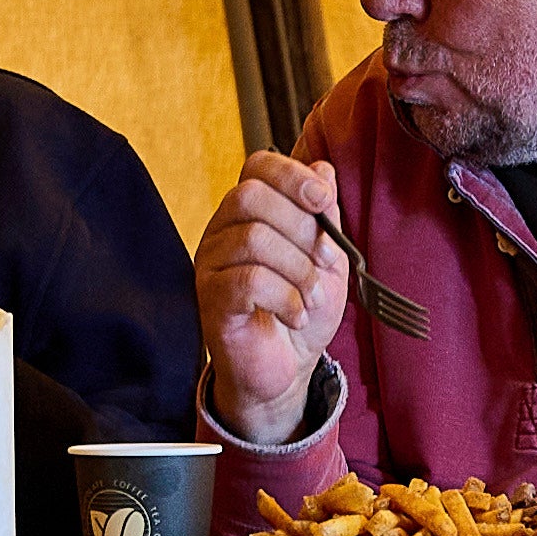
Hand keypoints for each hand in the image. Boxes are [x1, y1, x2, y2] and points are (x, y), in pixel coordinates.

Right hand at [194, 149, 352, 448]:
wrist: (286, 368)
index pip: (257, 167)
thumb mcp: (325, 257)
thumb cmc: (301, 309)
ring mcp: (211, 265)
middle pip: (251, 197)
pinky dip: (285, 298)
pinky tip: (295, 314)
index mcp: (249, 213)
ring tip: (312, 297)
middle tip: (324, 261)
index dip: (291, 175)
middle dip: (301, 228)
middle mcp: (223, 231)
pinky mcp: (211, 300)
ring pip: (253, 239)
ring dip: (298, 270)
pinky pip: (248, 281)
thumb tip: (322, 169)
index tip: (323, 200)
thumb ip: (323, 214)